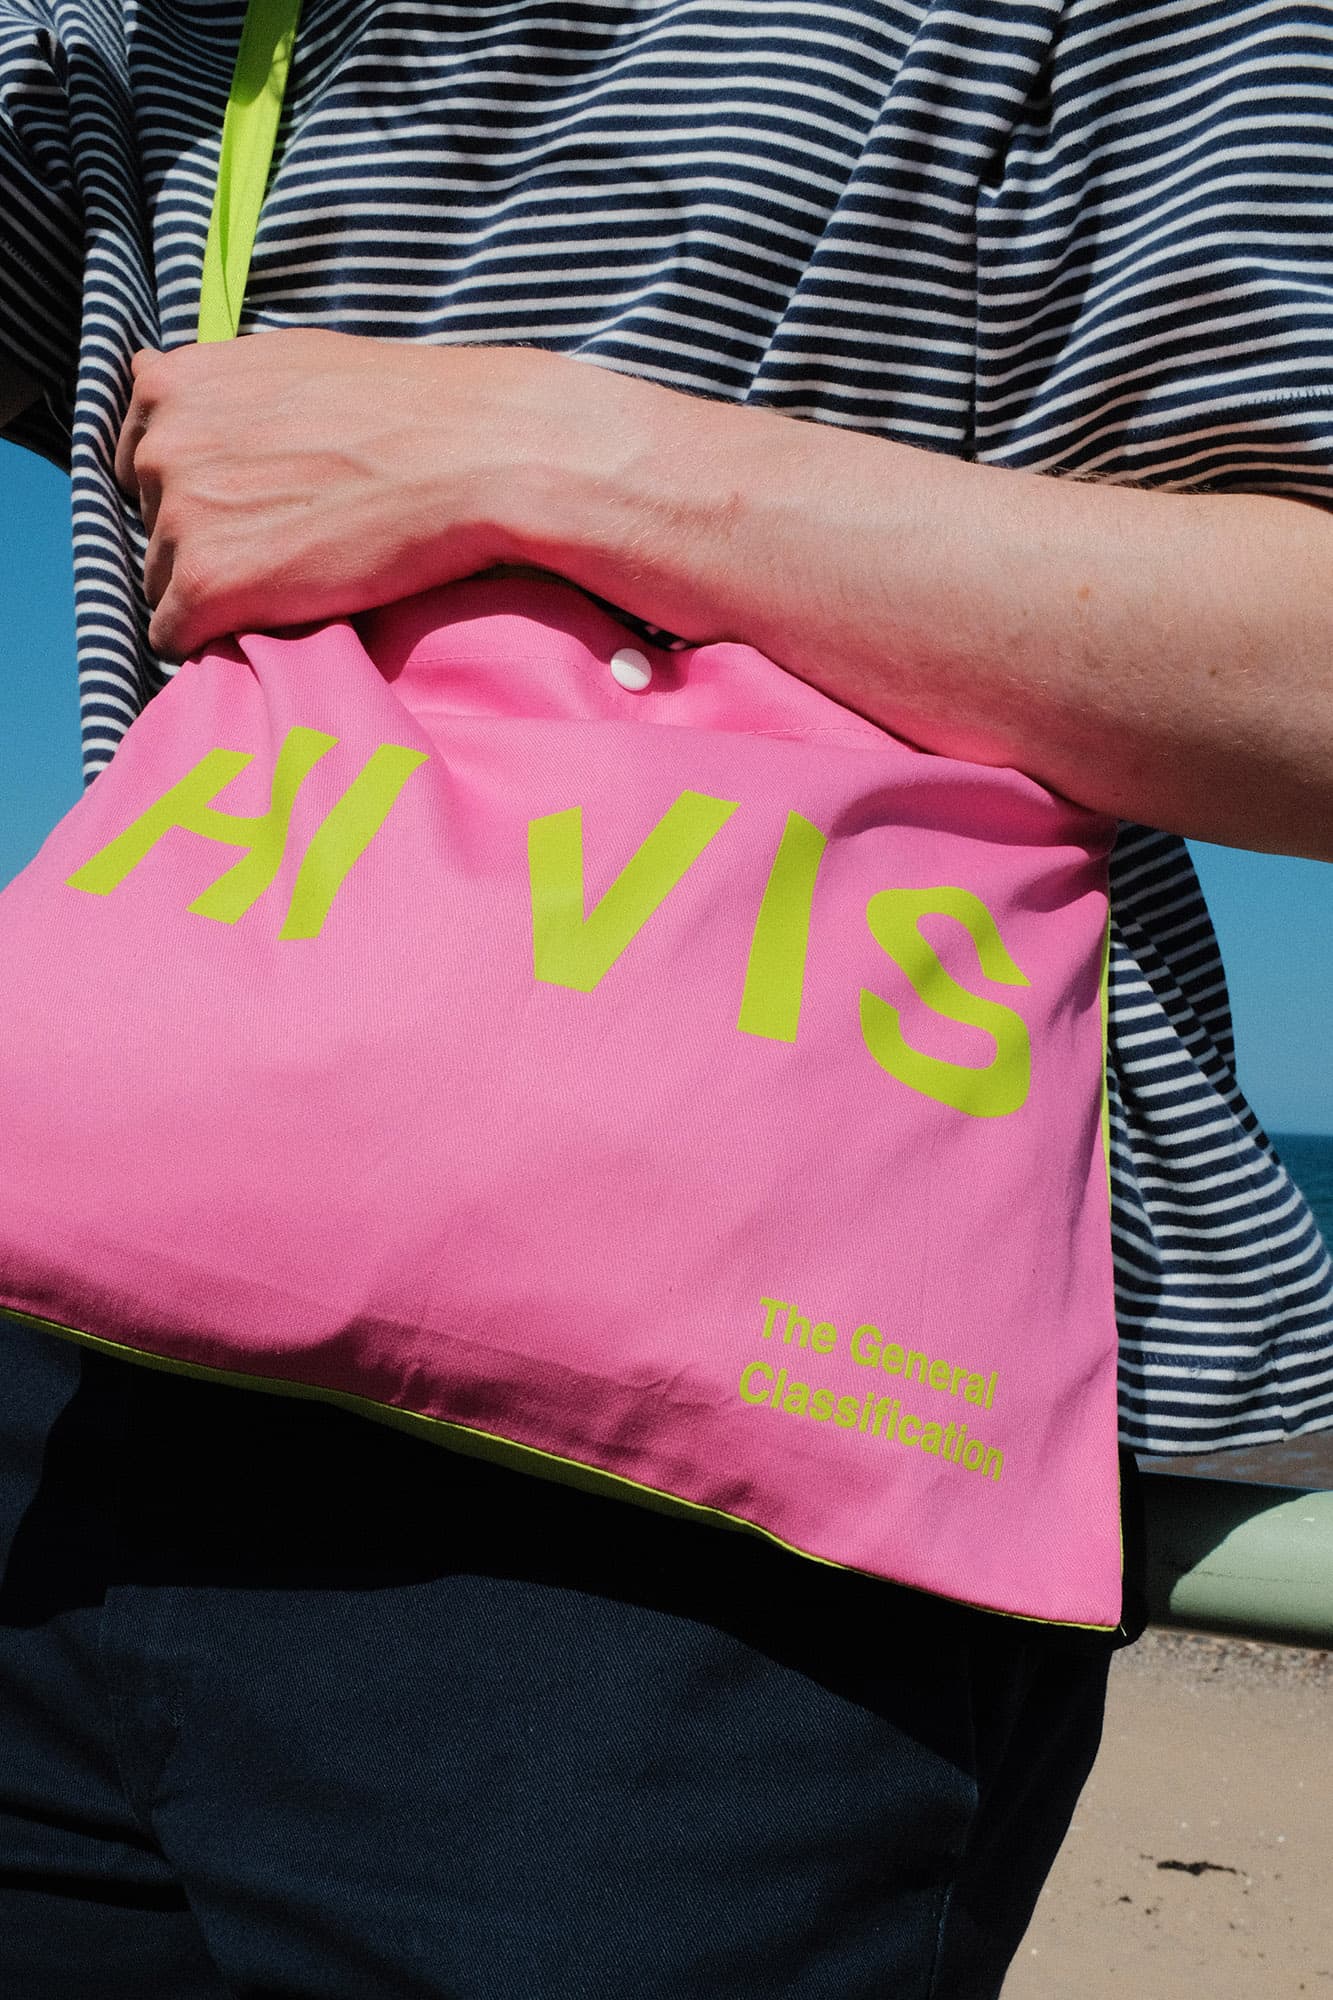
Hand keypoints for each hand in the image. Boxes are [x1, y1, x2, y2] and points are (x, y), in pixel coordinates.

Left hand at [112, 330, 639, 659]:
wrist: (474, 456)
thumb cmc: (405, 407)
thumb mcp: (293, 362)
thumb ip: (225, 387)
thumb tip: (177, 391)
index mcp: (174, 383)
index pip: (140, 457)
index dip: (197, 488)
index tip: (250, 504)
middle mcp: (163, 445)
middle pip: (151, 524)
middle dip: (204, 540)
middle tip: (284, 545)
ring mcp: (181, 515)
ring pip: (163, 583)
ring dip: (218, 592)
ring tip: (296, 580)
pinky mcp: (208, 584)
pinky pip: (174, 637)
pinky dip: (215, 639)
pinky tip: (274, 621)